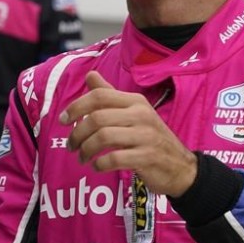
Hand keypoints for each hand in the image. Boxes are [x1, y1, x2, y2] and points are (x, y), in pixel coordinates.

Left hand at [60, 71, 196, 196]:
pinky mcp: (147, 157)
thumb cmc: (151, 138)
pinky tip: (97, 167)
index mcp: (135, 101)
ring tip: (82, 158)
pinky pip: (115, 159)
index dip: (76, 106)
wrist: (181, 167)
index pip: (99, 96)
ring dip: (86, 150)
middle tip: (71, 146)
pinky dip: (100, 164)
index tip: (63, 120)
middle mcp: (141, 115)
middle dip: (77, 133)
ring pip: (103, 137)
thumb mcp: (134, 113)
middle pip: (97, 118)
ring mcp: (145, 136)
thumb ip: (110, 96)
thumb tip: (90, 75)